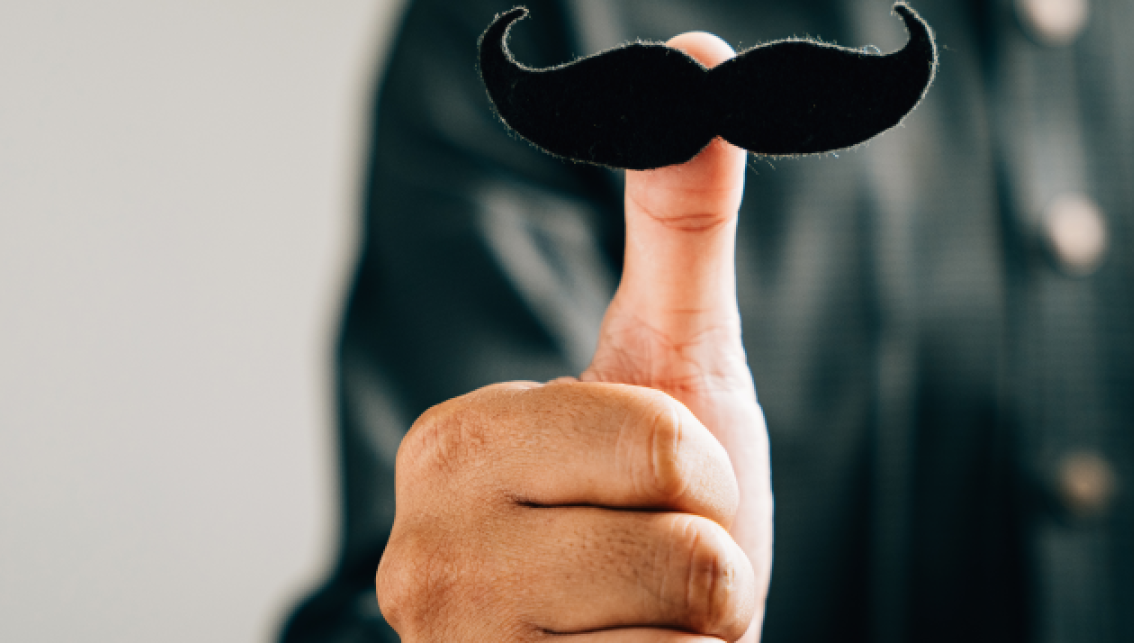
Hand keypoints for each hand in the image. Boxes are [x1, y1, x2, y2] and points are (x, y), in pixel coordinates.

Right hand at [377, 33, 771, 642]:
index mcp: (452, 445)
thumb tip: (699, 61)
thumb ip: (680, 222)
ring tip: (644, 623)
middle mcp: (420, 554)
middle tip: (658, 564)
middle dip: (713, 558)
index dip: (702, 474)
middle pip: (683, 546)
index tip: (654, 490)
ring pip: (685, 629)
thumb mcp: (673, 363)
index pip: (661, 447)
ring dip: (702, 632)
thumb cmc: (655, 510)